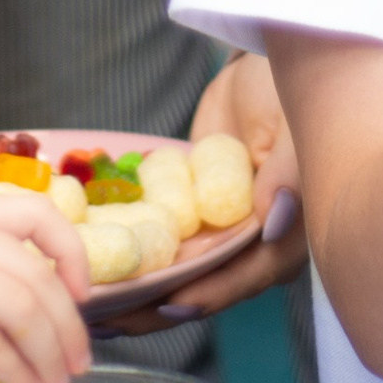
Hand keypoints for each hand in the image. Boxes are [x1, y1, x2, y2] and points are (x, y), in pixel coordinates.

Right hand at [0, 190, 89, 382]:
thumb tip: (17, 328)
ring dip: (49, 353)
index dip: (72, 251)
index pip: (35, 213)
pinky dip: (17, 371)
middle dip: (68, 326)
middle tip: (78, 361)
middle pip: (37, 277)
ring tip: (55, 382)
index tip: (82, 292)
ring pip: (22, 311)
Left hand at [115, 53, 305, 329]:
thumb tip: (273, 221)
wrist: (265, 66)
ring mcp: (218, 233)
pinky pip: (159, 244)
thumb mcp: (294, 127)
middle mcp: (251, 244)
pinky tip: (88, 262)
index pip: (247, 274)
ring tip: (90, 306)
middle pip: (204, 286)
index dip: (210, 293)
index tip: (169, 305)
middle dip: (156, 306)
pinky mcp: (191, 218)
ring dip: (135, 290)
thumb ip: (288, 173)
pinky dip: (128, 256)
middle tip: (110, 317)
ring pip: (174, 274)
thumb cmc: (288, 92)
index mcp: (286, 233)